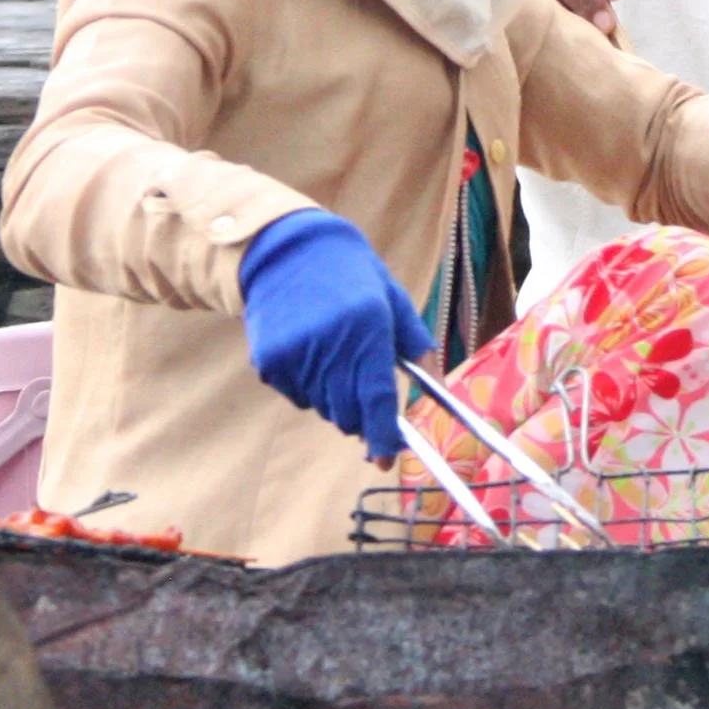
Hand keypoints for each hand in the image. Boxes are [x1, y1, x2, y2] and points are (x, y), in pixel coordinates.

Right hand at [238, 211, 434, 461]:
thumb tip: (439, 389)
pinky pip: (297, 397)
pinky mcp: (268, 361)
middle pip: (348, 415)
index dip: (383, 435)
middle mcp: (330, 344)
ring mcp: (295, 354)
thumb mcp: (392, 299)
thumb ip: (418, 345)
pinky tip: (309, 352)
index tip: (386, 458)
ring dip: (334, 399)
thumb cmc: (352, 275)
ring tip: (334, 356)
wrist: (289, 249)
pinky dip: (308, 388)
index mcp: (367, 326)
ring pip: (323, 409)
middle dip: (361, 416)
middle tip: (363, 388)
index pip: (377, 398)